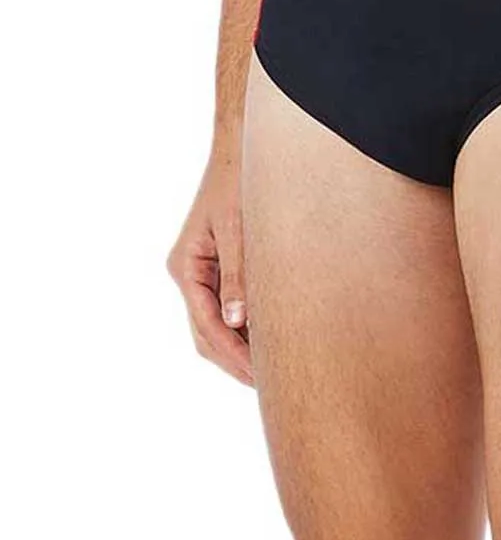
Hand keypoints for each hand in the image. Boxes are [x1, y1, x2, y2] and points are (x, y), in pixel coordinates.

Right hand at [167, 143, 253, 386]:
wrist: (243, 152)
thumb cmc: (240, 185)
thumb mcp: (241, 231)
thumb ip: (239, 276)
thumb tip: (238, 322)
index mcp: (187, 267)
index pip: (206, 326)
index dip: (233, 355)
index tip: (261, 377)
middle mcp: (189, 274)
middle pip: (206, 335)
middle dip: (236, 362)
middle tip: (272, 387)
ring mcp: (202, 273)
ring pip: (215, 326)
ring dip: (240, 349)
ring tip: (274, 372)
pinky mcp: (219, 269)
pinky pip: (227, 309)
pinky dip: (245, 329)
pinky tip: (271, 341)